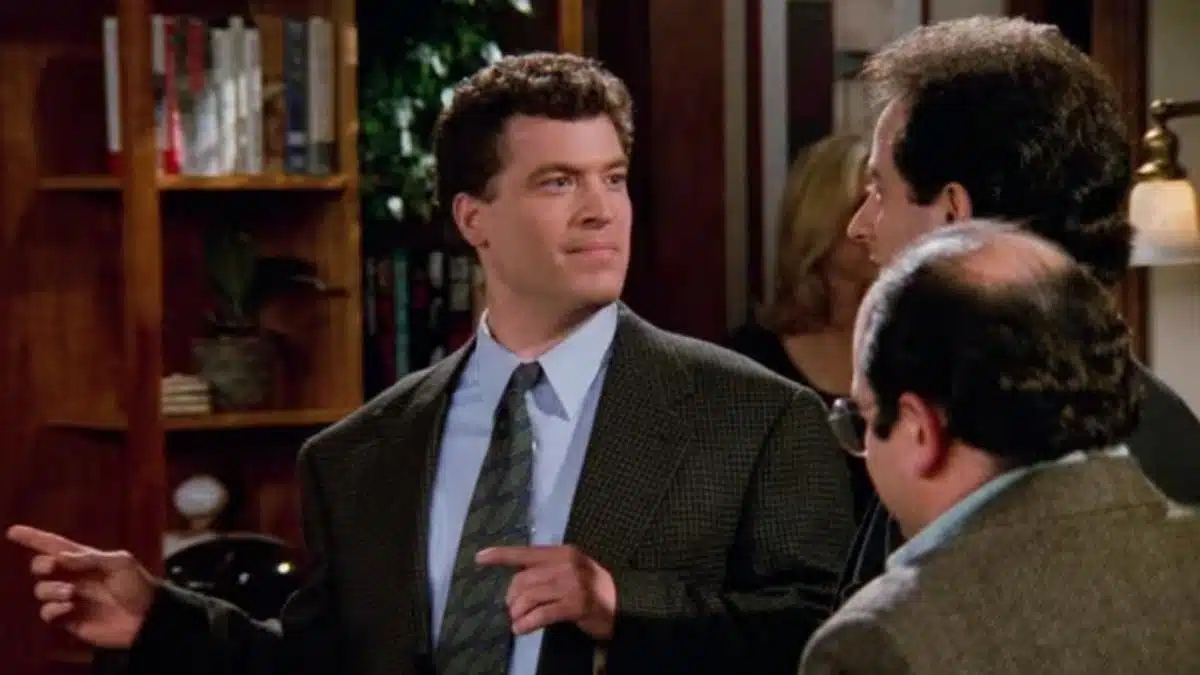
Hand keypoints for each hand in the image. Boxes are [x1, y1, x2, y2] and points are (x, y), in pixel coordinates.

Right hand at [6, 525, 156, 648]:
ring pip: (41, 590)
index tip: (12, 531)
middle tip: (52, 566)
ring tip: (71, 592)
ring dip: (51, 589)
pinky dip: (53, 609)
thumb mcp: (120, 564)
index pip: (55, 546)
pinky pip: (47, 613)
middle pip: (41, 566)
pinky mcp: (69, 619)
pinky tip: (69, 607)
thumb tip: (59, 556)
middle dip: (41, 564)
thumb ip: (90, 558)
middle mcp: (74, 577)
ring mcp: (70, 598)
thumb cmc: (138, 586)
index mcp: (86, 560)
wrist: (146, 618)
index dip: (34, 538)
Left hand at [476, 544, 616, 639]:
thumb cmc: (593, 587)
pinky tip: (521, 629)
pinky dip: (527, 623)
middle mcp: (565, 564)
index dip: (501, 555)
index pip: (525, 552)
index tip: (480, 558)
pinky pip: (541, 614)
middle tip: (513, 609)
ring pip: (529, 597)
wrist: (625, 602)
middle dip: (512, 597)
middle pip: (523, 580)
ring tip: (517, 621)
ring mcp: (571, 585)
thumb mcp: (572, 569)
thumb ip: (548, 570)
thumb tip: (516, 584)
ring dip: (517, 613)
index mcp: (561, 552)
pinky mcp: (575, 605)